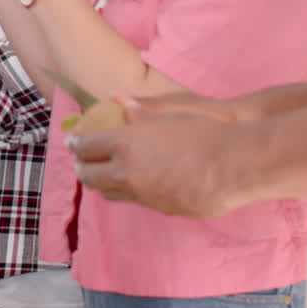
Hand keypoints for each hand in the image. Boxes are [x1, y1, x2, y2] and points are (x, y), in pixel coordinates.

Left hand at [68, 96, 251, 216]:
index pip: (87, 147)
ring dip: (102, 184)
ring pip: (111, 193)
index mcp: (124, 145)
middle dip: (82, 169)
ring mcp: (143, 195)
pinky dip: (128, 192)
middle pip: (91, 176)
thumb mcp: (170, 113)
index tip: (72, 142)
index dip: (76, 144)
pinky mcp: (161, 209)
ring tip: (101, 177)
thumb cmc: (204, 131)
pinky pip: (136, 201)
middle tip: (80, 163)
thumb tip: (118, 98)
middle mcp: (127, 173)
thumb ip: (140, 109)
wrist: (235, 165)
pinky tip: (134, 185)